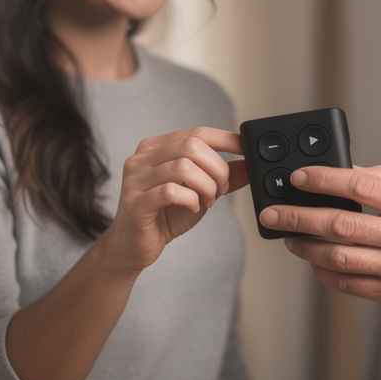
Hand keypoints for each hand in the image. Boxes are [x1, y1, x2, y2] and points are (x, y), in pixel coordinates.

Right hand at [104, 127, 248, 274]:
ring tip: (207, 201)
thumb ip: (221, 177)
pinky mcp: (135, 202)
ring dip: (206, 186)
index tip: (245, 148)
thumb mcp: (199, 192)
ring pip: (183, 167)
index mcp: (157, 148)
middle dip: (216, 169)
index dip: (225, 139)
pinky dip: (190, 200)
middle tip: (220, 190)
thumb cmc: (164, 216)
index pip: (196, 133)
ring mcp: (136, 179)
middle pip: (191, 146)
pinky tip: (192, 208)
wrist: (132, 246)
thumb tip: (248, 164)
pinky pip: (170, 191)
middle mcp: (143, 158)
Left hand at [259, 165, 380, 316]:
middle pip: (341, 224)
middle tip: (273, 214)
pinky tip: (314, 263)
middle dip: (299, 217)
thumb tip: (343, 171)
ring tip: (289, 238)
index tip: (298, 178)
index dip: (324, 179)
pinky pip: (348, 284)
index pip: (361, 185)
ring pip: (339, 258)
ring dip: (306, 247)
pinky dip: (324, 273)